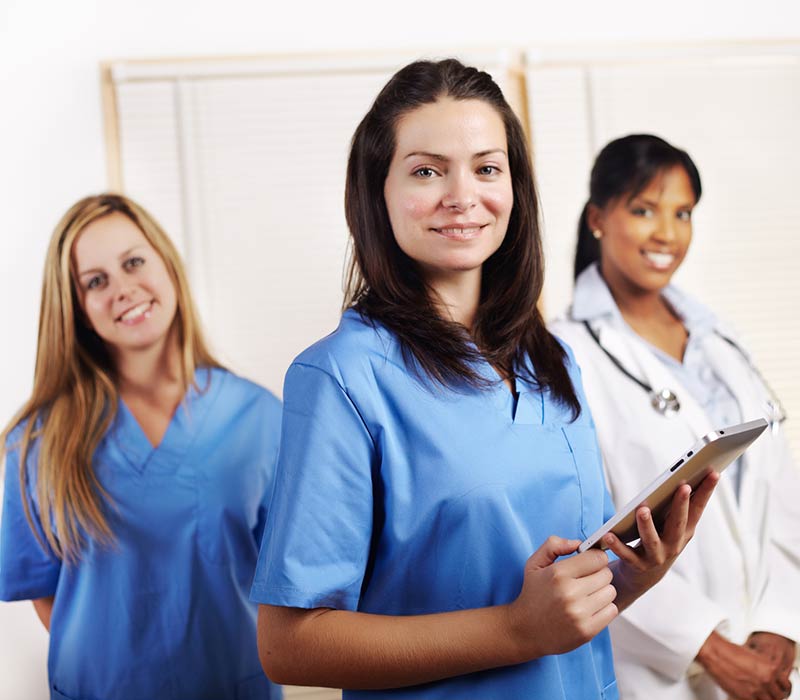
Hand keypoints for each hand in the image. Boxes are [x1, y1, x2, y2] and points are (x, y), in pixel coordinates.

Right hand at [506, 536, 617, 659]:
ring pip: (611, 592)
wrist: (526, 630)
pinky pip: (612, 611)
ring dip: (602, 592)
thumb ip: (554, 545)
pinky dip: (604, 608)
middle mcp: (570, 593)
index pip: (597, 558)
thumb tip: (578, 543)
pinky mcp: (587, 630)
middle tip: (586, 580)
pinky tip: (590, 608)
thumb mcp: (535, 563)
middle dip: (599, 574)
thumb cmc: (533, 594)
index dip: (595, 558)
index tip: (589, 564)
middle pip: (606, 574)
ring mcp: (579, 613)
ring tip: (588, 595)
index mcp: (558, 573)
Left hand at [605, 471, 719, 601]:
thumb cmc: (659, 540)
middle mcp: (674, 544)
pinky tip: (608, 535)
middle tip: (683, 486)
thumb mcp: (670, 525)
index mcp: (684, 532)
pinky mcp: (638, 565)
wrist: (644, 576)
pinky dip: (617, 545)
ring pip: (652, 540)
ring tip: (642, 509)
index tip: (713, 473)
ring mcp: (657, 556)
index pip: (697, 510)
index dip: (706, 492)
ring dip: (647, 524)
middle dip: (681, 505)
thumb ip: (675, 507)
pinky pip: (626, 555)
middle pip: (678, 523)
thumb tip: (683, 478)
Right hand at [697, 630, 791, 699]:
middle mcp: (766, 680)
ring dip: (764, 699)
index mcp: (771, 668)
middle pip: (779, 696)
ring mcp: (756, 690)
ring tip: (758, 695)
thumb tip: (768, 676)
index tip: (780, 689)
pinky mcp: (745, 697)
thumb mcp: (754, 656)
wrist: (715, 653)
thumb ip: (765, 668)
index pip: (786, 685)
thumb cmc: (730, 651)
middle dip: (775, 696)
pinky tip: (749, 696)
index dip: (784, 688)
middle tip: (771, 694)